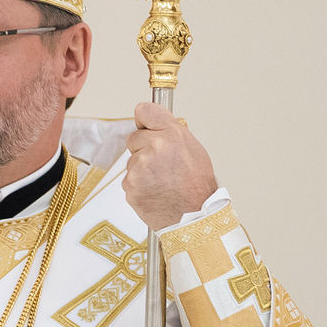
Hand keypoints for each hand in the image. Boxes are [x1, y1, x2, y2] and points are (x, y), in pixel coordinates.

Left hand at [124, 101, 218, 229]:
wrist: (194, 215)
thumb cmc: (196, 185)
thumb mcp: (192, 148)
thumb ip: (170, 132)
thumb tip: (153, 124)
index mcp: (171, 134)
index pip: (144, 111)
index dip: (144, 121)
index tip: (145, 125)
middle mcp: (154, 147)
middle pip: (134, 138)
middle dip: (144, 148)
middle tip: (162, 164)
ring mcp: (139, 167)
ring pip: (132, 161)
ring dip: (142, 169)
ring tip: (162, 181)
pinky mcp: (130, 185)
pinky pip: (129, 179)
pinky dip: (139, 185)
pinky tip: (155, 190)